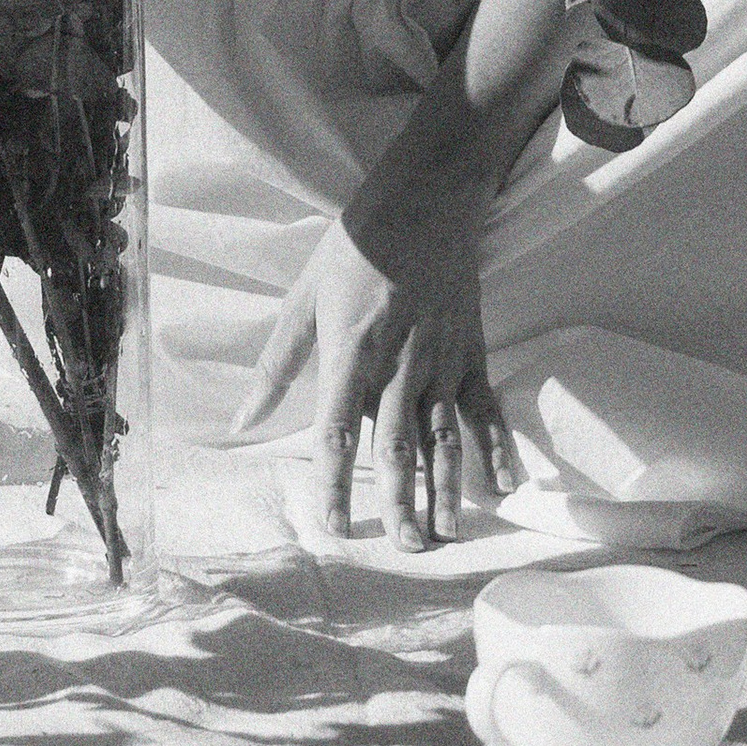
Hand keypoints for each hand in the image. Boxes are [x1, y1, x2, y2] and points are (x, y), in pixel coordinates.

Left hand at [231, 163, 518, 548]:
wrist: (425, 196)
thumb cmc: (356, 244)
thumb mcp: (303, 296)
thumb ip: (276, 366)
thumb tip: (241, 422)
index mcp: (352, 352)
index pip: (337, 434)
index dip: (333, 486)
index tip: (332, 531)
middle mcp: (400, 365)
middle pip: (397, 447)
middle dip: (399, 503)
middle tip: (405, 549)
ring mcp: (442, 360)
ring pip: (443, 437)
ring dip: (445, 489)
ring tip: (443, 533)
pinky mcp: (472, 351)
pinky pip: (486, 408)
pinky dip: (498, 447)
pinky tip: (505, 484)